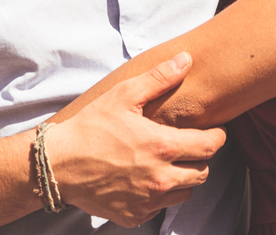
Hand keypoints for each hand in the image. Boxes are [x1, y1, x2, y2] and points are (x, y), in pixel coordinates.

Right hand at [46, 53, 225, 224]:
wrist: (59, 164)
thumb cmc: (91, 126)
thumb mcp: (124, 95)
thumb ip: (159, 78)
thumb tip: (186, 60)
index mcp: (163, 146)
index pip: (210, 147)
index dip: (217, 138)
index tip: (214, 132)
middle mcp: (160, 178)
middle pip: (202, 173)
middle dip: (199, 158)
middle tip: (187, 146)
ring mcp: (148, 201)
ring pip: (184, 193)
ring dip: (182, 178)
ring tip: (166, 162)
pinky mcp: (134, 216)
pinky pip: (160, 208)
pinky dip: (159, 195)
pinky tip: (144, 179)